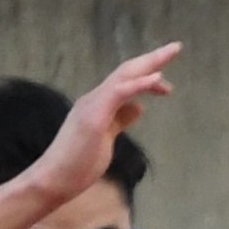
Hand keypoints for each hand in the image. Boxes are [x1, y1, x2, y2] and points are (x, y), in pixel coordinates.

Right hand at [37, 43, 178, 202]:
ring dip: (150, 62)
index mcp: (98, 104)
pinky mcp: (94, 116)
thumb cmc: (76, 165)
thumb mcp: (106, 138)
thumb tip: (138, 107)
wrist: (53, 180)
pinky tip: (156, 78)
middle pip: (127, 70)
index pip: (125, 81)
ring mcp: (93, 105)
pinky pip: (119, 92)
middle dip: (153, 58)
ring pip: (124, 75)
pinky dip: (139, 83)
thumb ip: (119, 120)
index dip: (147, 76)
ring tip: (171, 52)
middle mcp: (94, 98)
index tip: (166, 83)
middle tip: (176, 48)